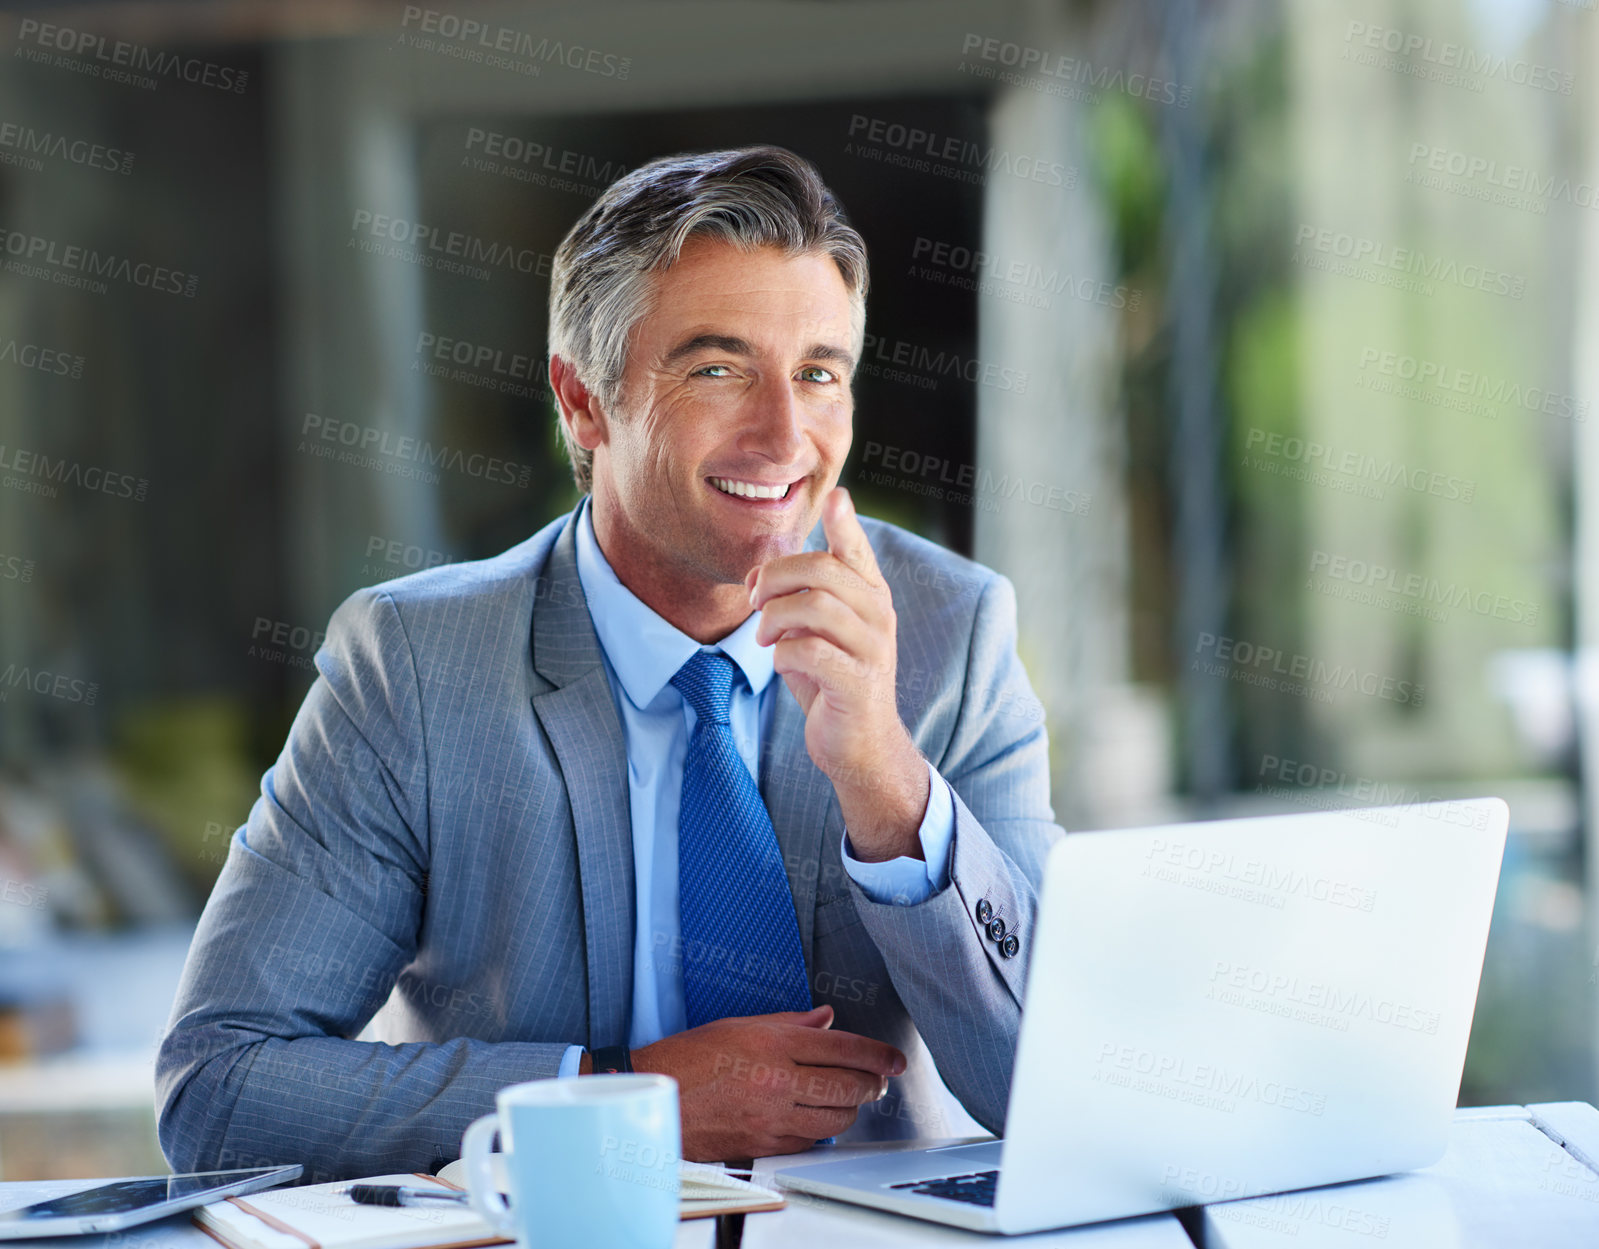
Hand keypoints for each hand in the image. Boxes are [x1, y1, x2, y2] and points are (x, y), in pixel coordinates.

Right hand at [629, 1004, 905, 1162]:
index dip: (878, 1054)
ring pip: (837, 1118)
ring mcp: (771, 1116)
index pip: (843, 1047)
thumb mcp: (739, 1026)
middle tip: (877, 1078)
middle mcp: (776, 1080)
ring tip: (848, 1097)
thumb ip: (789, 1023)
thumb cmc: (688, 1059)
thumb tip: (827, 1019)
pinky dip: (822, 1129)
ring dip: (851, 1108)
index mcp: (772, 1044)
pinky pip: (811, 1140)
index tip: (896, 1059)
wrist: (654, 1099)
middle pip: (849, 1086)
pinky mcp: (764, 1144)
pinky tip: (817, 1117)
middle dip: (872, 1083)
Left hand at [747, 488, 929, 859]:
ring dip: (775, 618)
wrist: (859, 745)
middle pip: (822, 570)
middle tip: (754, 600)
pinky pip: (810, 652)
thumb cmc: (832, 679)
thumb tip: (758, 571)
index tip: (834, 497)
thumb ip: (796, 596)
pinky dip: (782, 654)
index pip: (857, 549)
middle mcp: (879, 615)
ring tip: (764, 637)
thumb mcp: (817, 631)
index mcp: (869, 595)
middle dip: (775, 578)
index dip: (845, 522)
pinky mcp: (858, 683)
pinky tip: (780, 663)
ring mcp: (873, 649)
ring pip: (816, 606)